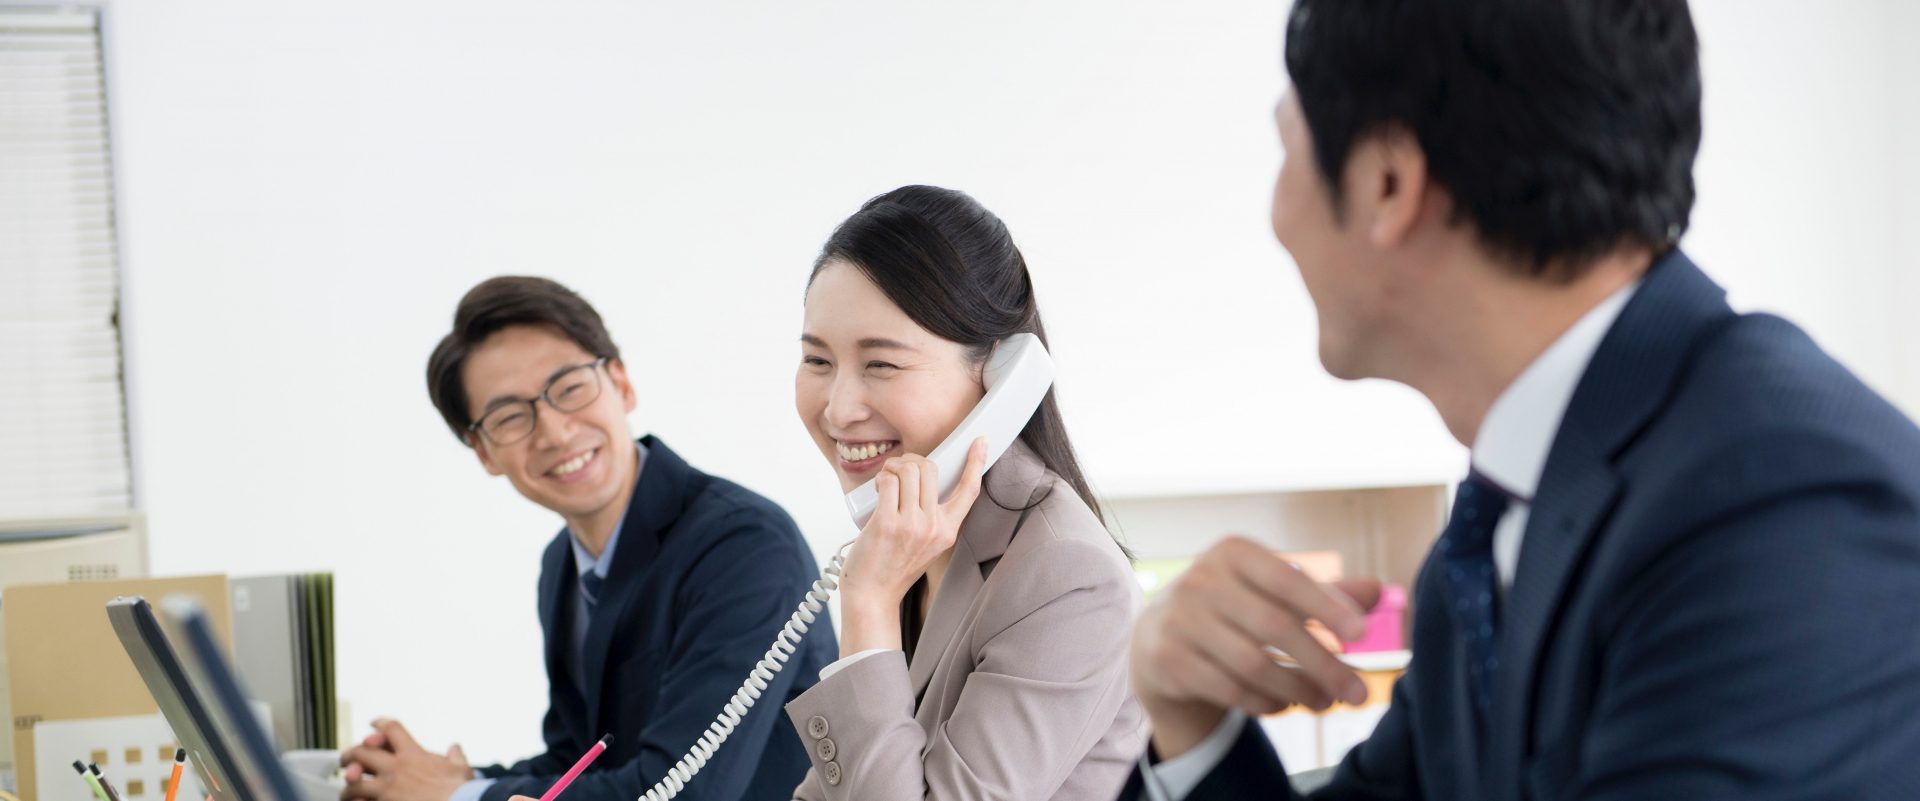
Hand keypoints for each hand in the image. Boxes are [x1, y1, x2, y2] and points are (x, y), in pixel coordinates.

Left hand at [339, 719, 471, 800]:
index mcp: (414, 755)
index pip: (391, 729)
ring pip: (353, 781)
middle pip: (361, 752)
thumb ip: (455, 756)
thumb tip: (455, 747)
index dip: (379, 723)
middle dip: (350, 755)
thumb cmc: (462, 790)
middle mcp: (396, 769)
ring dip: (348, 786)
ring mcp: (386, 789)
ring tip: (347, 791)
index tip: (372, 723)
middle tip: (346, 760)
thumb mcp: (461, 768)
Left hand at [836, 438, 987, 649]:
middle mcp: (934, 527)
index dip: (977, 462)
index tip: (981, 442)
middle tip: (896, 471)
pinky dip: (881, 477)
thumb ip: (930, 518)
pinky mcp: (888, 524)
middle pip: (930, 468)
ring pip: (908, 470)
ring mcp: (912, 525)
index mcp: (948, 531)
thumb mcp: (925, 544)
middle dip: (910, 461)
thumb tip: (919, 480)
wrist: (872, 597)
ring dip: (892, 466)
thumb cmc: (893, 568)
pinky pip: (888, 481)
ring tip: (884, 479)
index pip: (969, 490)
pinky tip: (877, 487)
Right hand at [1129, 536, 1380, 758]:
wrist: (1158, 635)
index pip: (1287, 579)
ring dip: (1299, 689)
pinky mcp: (1168, 659)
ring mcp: (1179, 620)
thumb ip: (1323, 593)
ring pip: (1253, 665)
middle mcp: (1201, 579)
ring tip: (1326, 703)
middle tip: (1359, 694)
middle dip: (1323, 665)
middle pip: (1275, 628)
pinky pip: (1229, 689)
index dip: (1326, 606)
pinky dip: (1265, 701)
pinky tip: (1285, 703)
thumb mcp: (1272, 591)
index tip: (1362, 634)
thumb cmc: (1233, 607)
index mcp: (1233, 553)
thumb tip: (1378, 590)